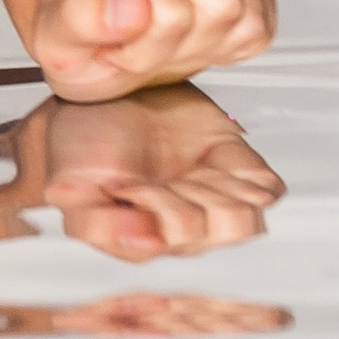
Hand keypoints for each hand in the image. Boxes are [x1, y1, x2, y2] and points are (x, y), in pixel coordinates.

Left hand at [26, 0, 273, 99]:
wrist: (96, 10)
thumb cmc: (74, 29)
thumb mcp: (53, 40)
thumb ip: (78, 22)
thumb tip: (132, 6)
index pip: (169, 13)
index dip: (143, 51)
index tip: (113, 47)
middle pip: (218, 8)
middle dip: (180, 48)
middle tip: (141, 45)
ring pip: (245, 13)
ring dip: (208, 44)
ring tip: (165, 36)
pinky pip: (262, 16)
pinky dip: (232, 39)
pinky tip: (193, 30)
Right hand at [32, 83, 285, 261]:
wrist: (115, 95)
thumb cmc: (88, 139)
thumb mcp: (69, 183)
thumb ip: (95, 225)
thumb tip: (148, 243)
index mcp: (145, 240)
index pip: (173, 239)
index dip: (158, 207)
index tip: (131, 184)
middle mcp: (185, 232)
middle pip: (211, 229)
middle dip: (184, 192)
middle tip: (156, 170)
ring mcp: (216, 207)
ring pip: (246, 221)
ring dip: (220, 187)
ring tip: (191, 167)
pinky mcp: (243, 179)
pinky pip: (269, 193)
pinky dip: (246, 174)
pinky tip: (216, 159)